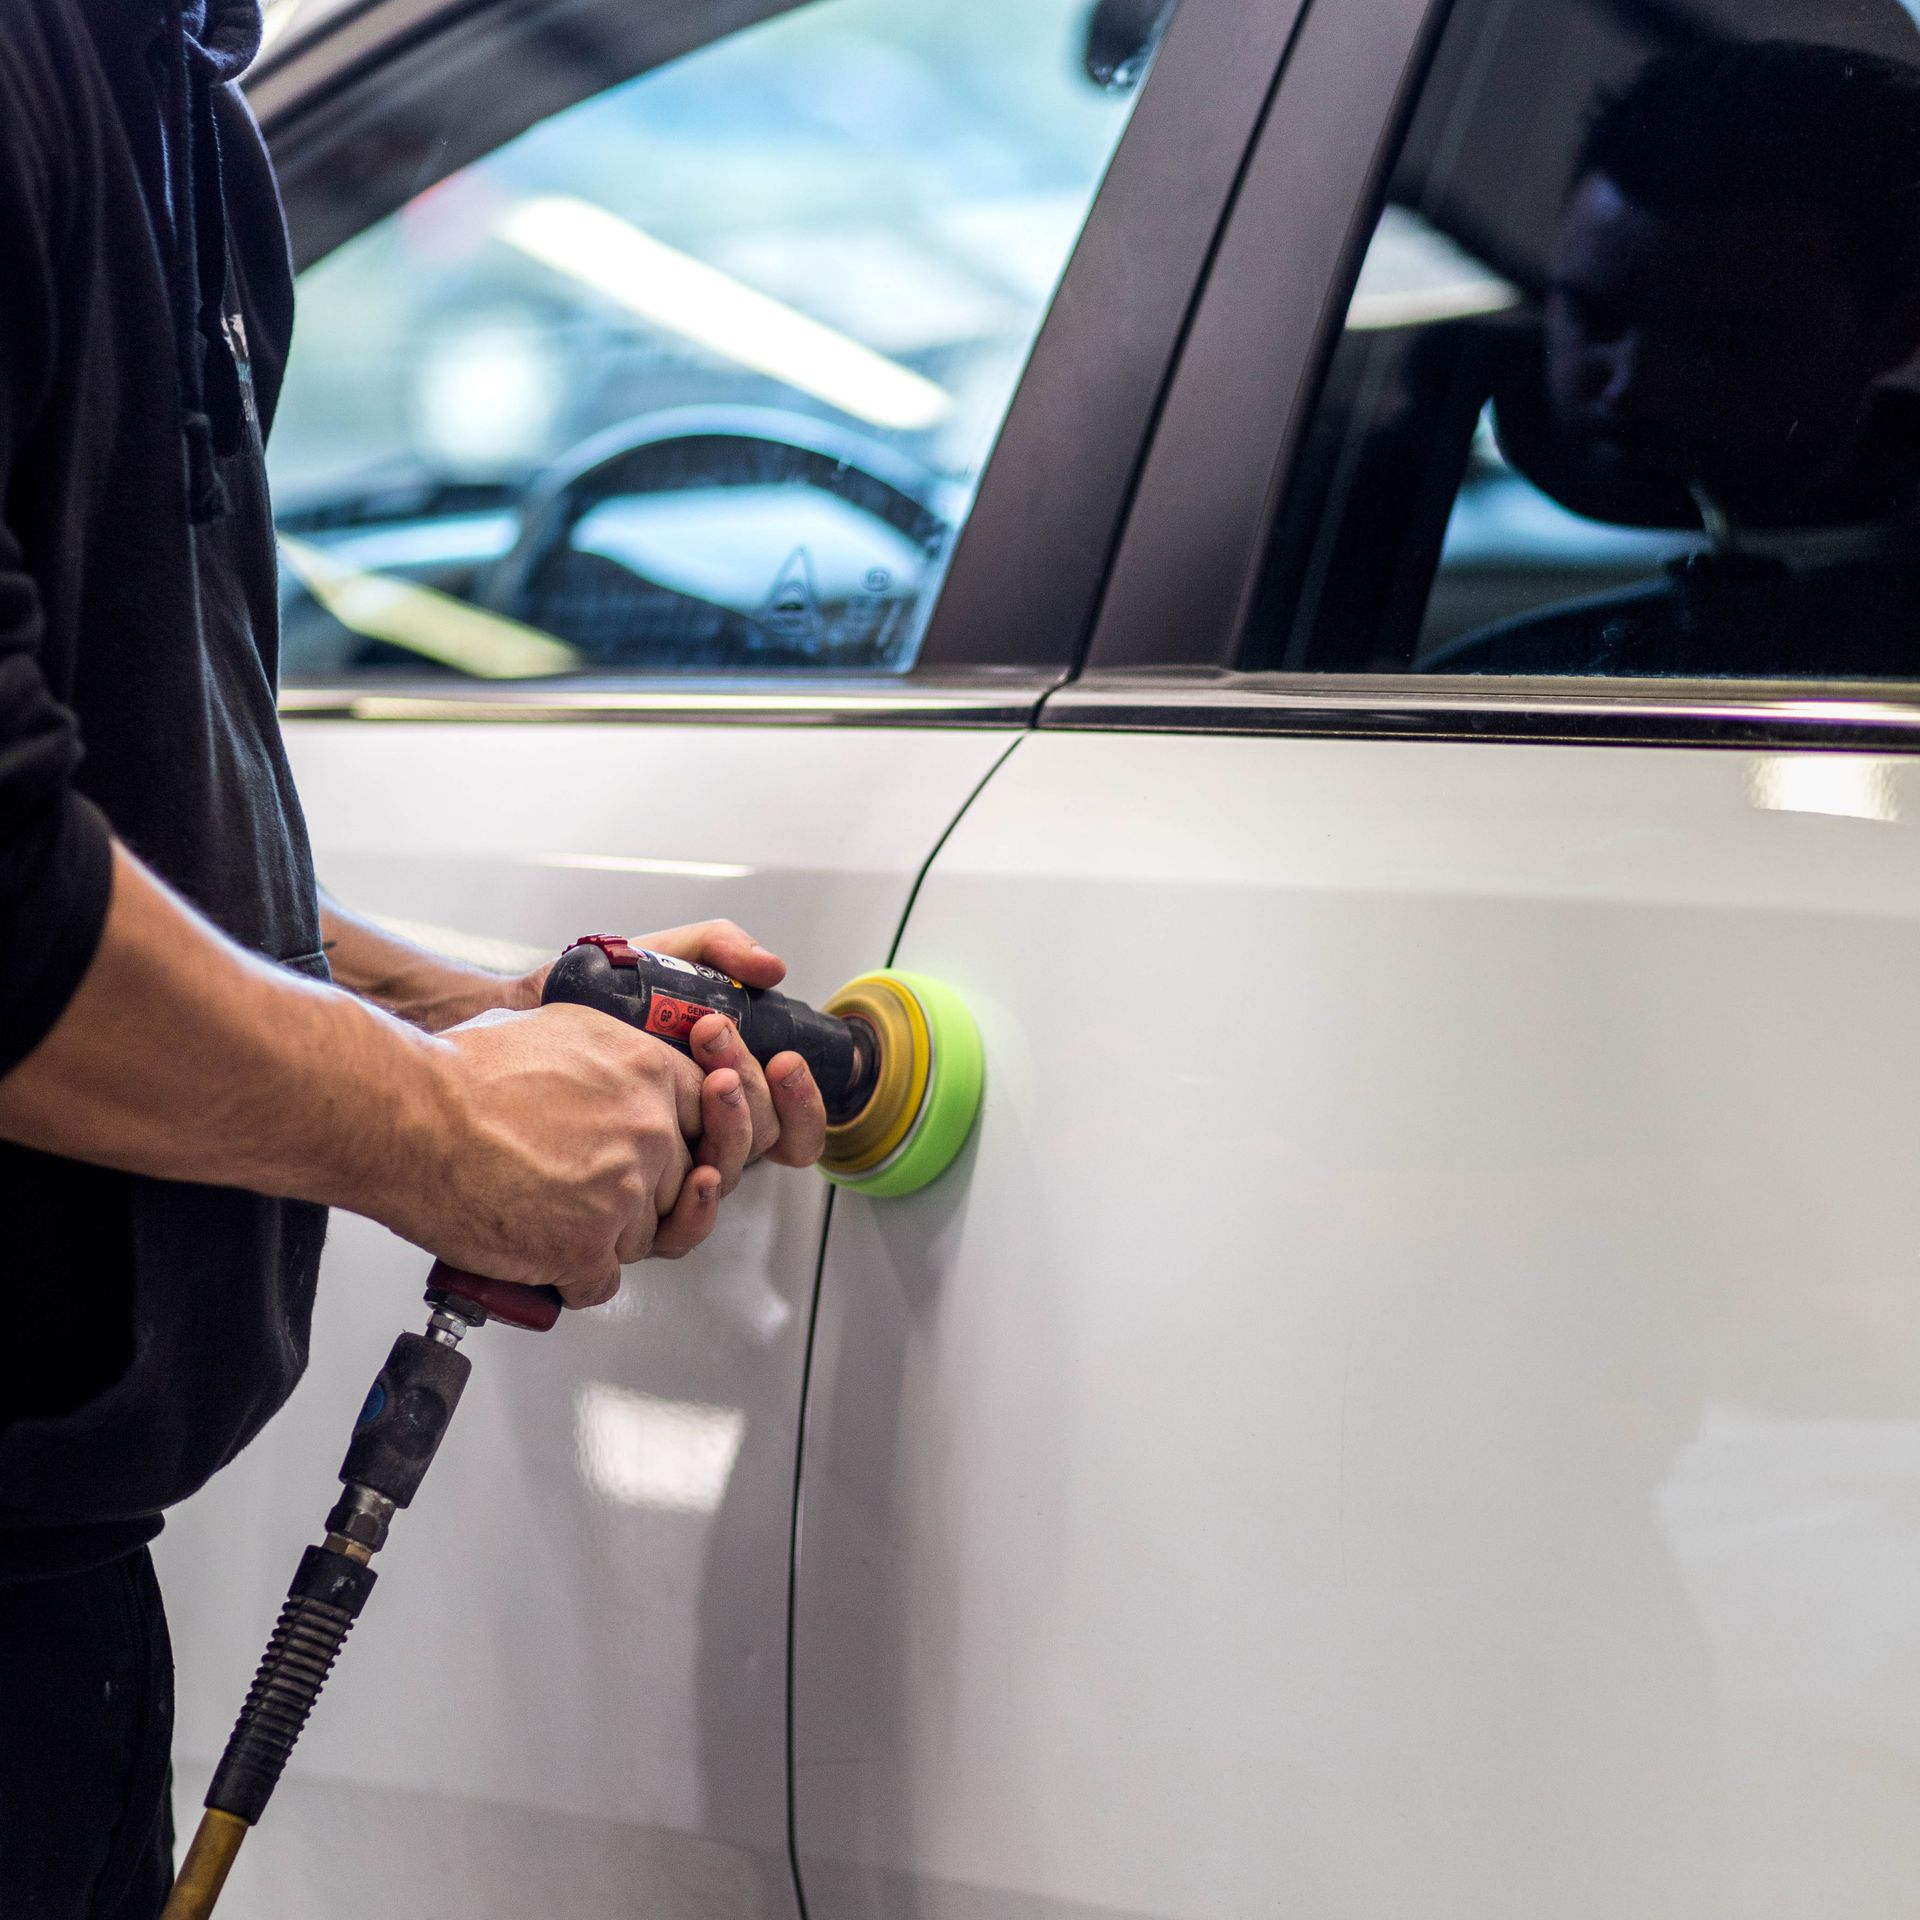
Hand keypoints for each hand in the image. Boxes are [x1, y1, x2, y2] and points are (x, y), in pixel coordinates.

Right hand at [377, 1001, 756, 1309]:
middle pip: (679, 1184)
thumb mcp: (558, 1028)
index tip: (661, 1155)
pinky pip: (601, 1283)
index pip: (706, 1119)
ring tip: (552, 1214)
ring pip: (642, 1238)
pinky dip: (571, 1278)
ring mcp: (623, 1193)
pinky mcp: (586, 1247)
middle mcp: (649, 1130)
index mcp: (649, 1071)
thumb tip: (619, 1070)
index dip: (678, 1142)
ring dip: (603, 1237)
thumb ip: (611, 1055)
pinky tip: (544, 1257)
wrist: (408, 1117)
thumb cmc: (460, 1073)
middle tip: (591, 1188)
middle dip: (640, 1193)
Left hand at [521, 922, 827, 1175]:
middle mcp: (705, 1134)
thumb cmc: (594, 996)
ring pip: (732, 1175)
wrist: (525, 1020)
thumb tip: (772, 969)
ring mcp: (672, 1170)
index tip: (785, 1058)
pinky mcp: (633, 1204)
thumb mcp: (664, 958)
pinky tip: (697, 1174)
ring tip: (714, 1080)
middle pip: (767, 1140)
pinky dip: (701, 1205)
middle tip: (718, 1036)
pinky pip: (684, 1229)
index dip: (801, 1099)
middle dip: (754, 1087)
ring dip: (734, 1128)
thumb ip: (720, 948)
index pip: (790, 1119)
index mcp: (726, 1090)